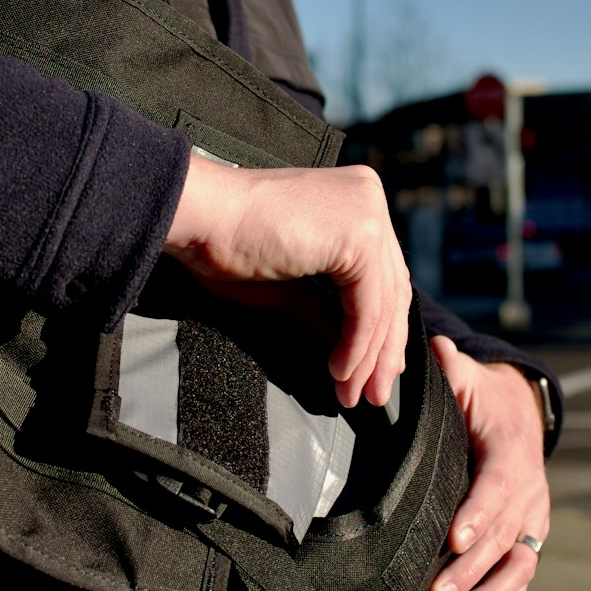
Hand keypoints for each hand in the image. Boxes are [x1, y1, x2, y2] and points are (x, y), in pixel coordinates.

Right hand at [164, 154, 410, 408]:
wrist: (199, 217)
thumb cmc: (228, 244)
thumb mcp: (291, 285)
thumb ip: (327, 309)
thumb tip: (357, 352)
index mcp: (355, 196)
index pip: (383, 273)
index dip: (383, 329)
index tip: (373, 370)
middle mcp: (368, 196)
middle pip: (391, 289)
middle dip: (381, 350)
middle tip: (373, 394)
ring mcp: (368, 212)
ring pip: (383, 303)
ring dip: (368, 358)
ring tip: (351, 394)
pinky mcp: (361, 235)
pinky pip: (368, 306)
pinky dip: (356, 346)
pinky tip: (339, 372)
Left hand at [428, 336, 549, 590]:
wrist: (518, 416)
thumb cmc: (481, 400)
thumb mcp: (468, 379)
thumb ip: (451, 369)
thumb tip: (437, 350)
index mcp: (511, 454)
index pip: (498, 486)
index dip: (479, 513)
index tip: (455, 538)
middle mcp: (529, 494)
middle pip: (504, 537)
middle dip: (473, 570)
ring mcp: (531, 523)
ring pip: (518, 567)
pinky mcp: (526, 544)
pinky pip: (520, 583)